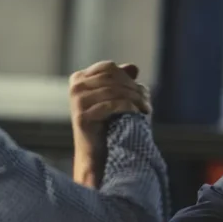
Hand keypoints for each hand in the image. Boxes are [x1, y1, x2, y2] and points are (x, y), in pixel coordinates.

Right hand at [69, 61, 150, 180]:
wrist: (98, 154)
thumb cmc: (109, 124)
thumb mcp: (116, 98)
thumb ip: (122, 81)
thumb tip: (133, 67)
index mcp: (79, 78)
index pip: (108, 67)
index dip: (127, 76)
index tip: (141, 89)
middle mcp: (75, 87)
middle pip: (112, 77)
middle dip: (133, 88)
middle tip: (147, 100)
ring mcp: (77, 101)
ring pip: (113, 90)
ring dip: (134, 98)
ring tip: (146, 107)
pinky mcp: (82, 116)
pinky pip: (111, 105)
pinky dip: (127, 107)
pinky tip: (137, 112)